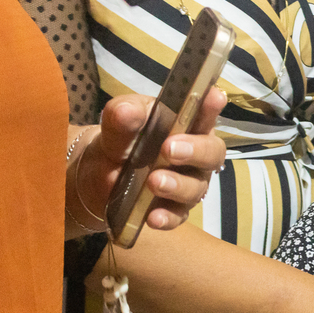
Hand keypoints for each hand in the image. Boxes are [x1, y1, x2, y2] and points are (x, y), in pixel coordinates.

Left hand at [73, 90, 227, 232]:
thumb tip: (126, 112)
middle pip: (212, 153)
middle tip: (170, 149)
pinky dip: (166, 217)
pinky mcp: (174, 210)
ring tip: (153, 181)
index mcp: (187, 125)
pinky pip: (177, 216)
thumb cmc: (122, 140)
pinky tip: (152, 217)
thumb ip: (123, 116)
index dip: (212, 106)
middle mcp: (196, 155)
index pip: (205, 113)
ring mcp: (189, 184)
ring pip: (196, 187)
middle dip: (195, 151)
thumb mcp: (117, 123)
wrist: (99, 174)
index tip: (214, 96)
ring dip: (177, 185)